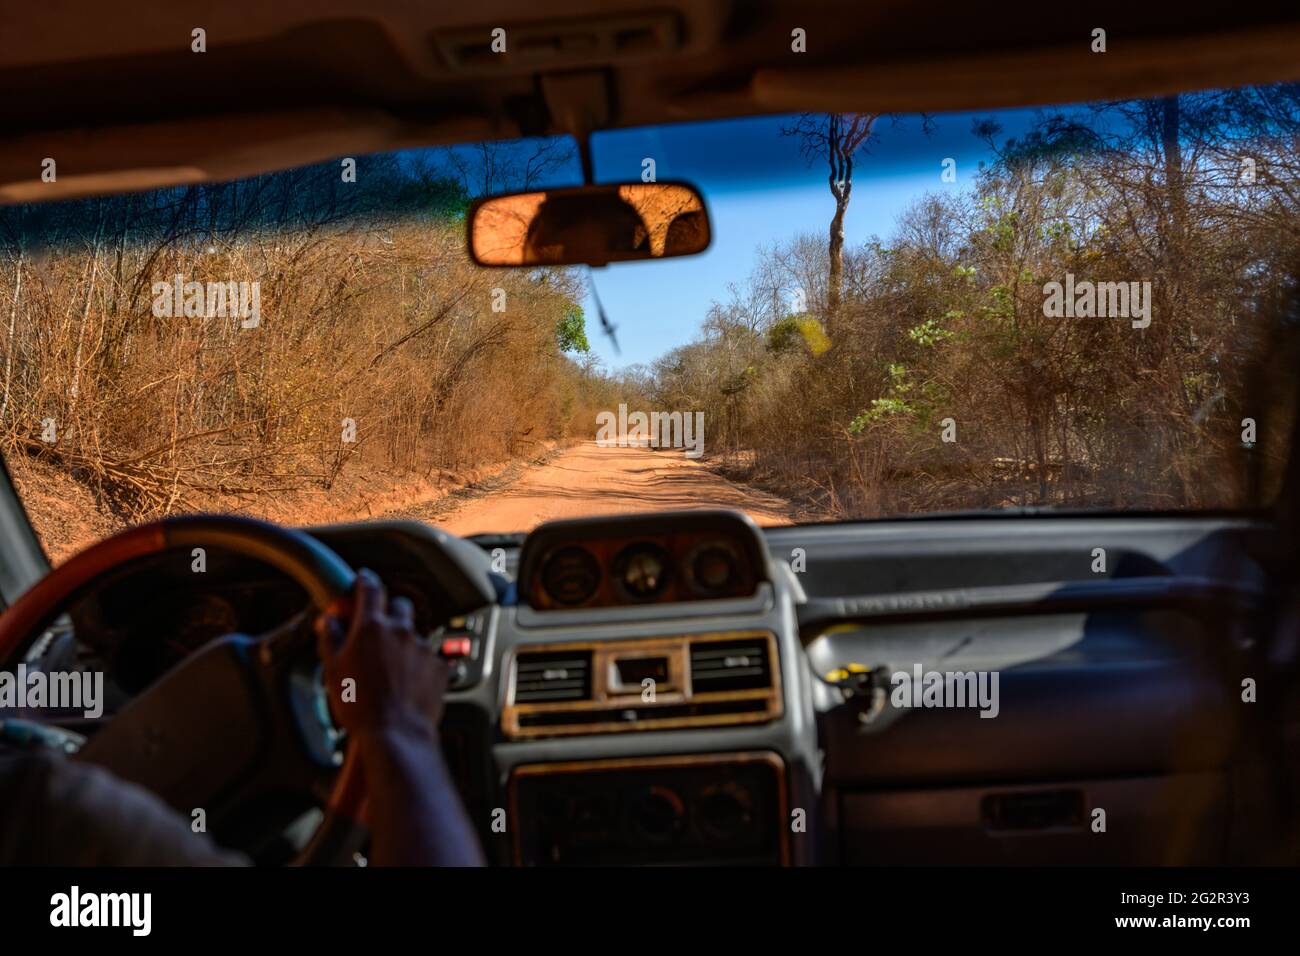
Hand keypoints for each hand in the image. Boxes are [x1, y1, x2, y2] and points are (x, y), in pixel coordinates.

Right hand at [314, 568, 448, 739]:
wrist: (395, 732)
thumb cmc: (360, 705)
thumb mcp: (333, 669)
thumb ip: (331, 638)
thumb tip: (329, 621)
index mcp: (371, 627)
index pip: (370, 588)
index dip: (364, 581)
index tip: (362, 580)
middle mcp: (400, 631)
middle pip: (398, 606)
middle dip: (388, 612)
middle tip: (376, 629)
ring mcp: (422, 647)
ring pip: (414, 632)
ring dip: (403, 641)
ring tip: (390, 667)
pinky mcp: (438, 665)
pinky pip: (428, 655)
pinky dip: (418, 663)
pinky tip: (407, 680)